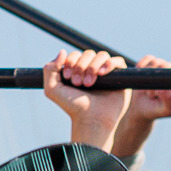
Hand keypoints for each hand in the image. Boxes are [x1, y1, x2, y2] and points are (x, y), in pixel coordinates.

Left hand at [44, 48, 170, 156]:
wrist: (90, 120)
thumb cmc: (73, 107)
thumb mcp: (52, 90)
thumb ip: (50, 69)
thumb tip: (62, 51)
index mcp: (78, 71)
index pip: (75, 55)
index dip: (71, 62)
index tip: (68, 77)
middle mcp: (92, 70)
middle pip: (88, 54)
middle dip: (81, 66)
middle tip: (78, 83)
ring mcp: (107, 73)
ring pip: (101, 55)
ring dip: (92, 66)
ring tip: (89, 83)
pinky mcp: (120, 77)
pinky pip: (117, 61)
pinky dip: (109, 64)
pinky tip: (102, 74)